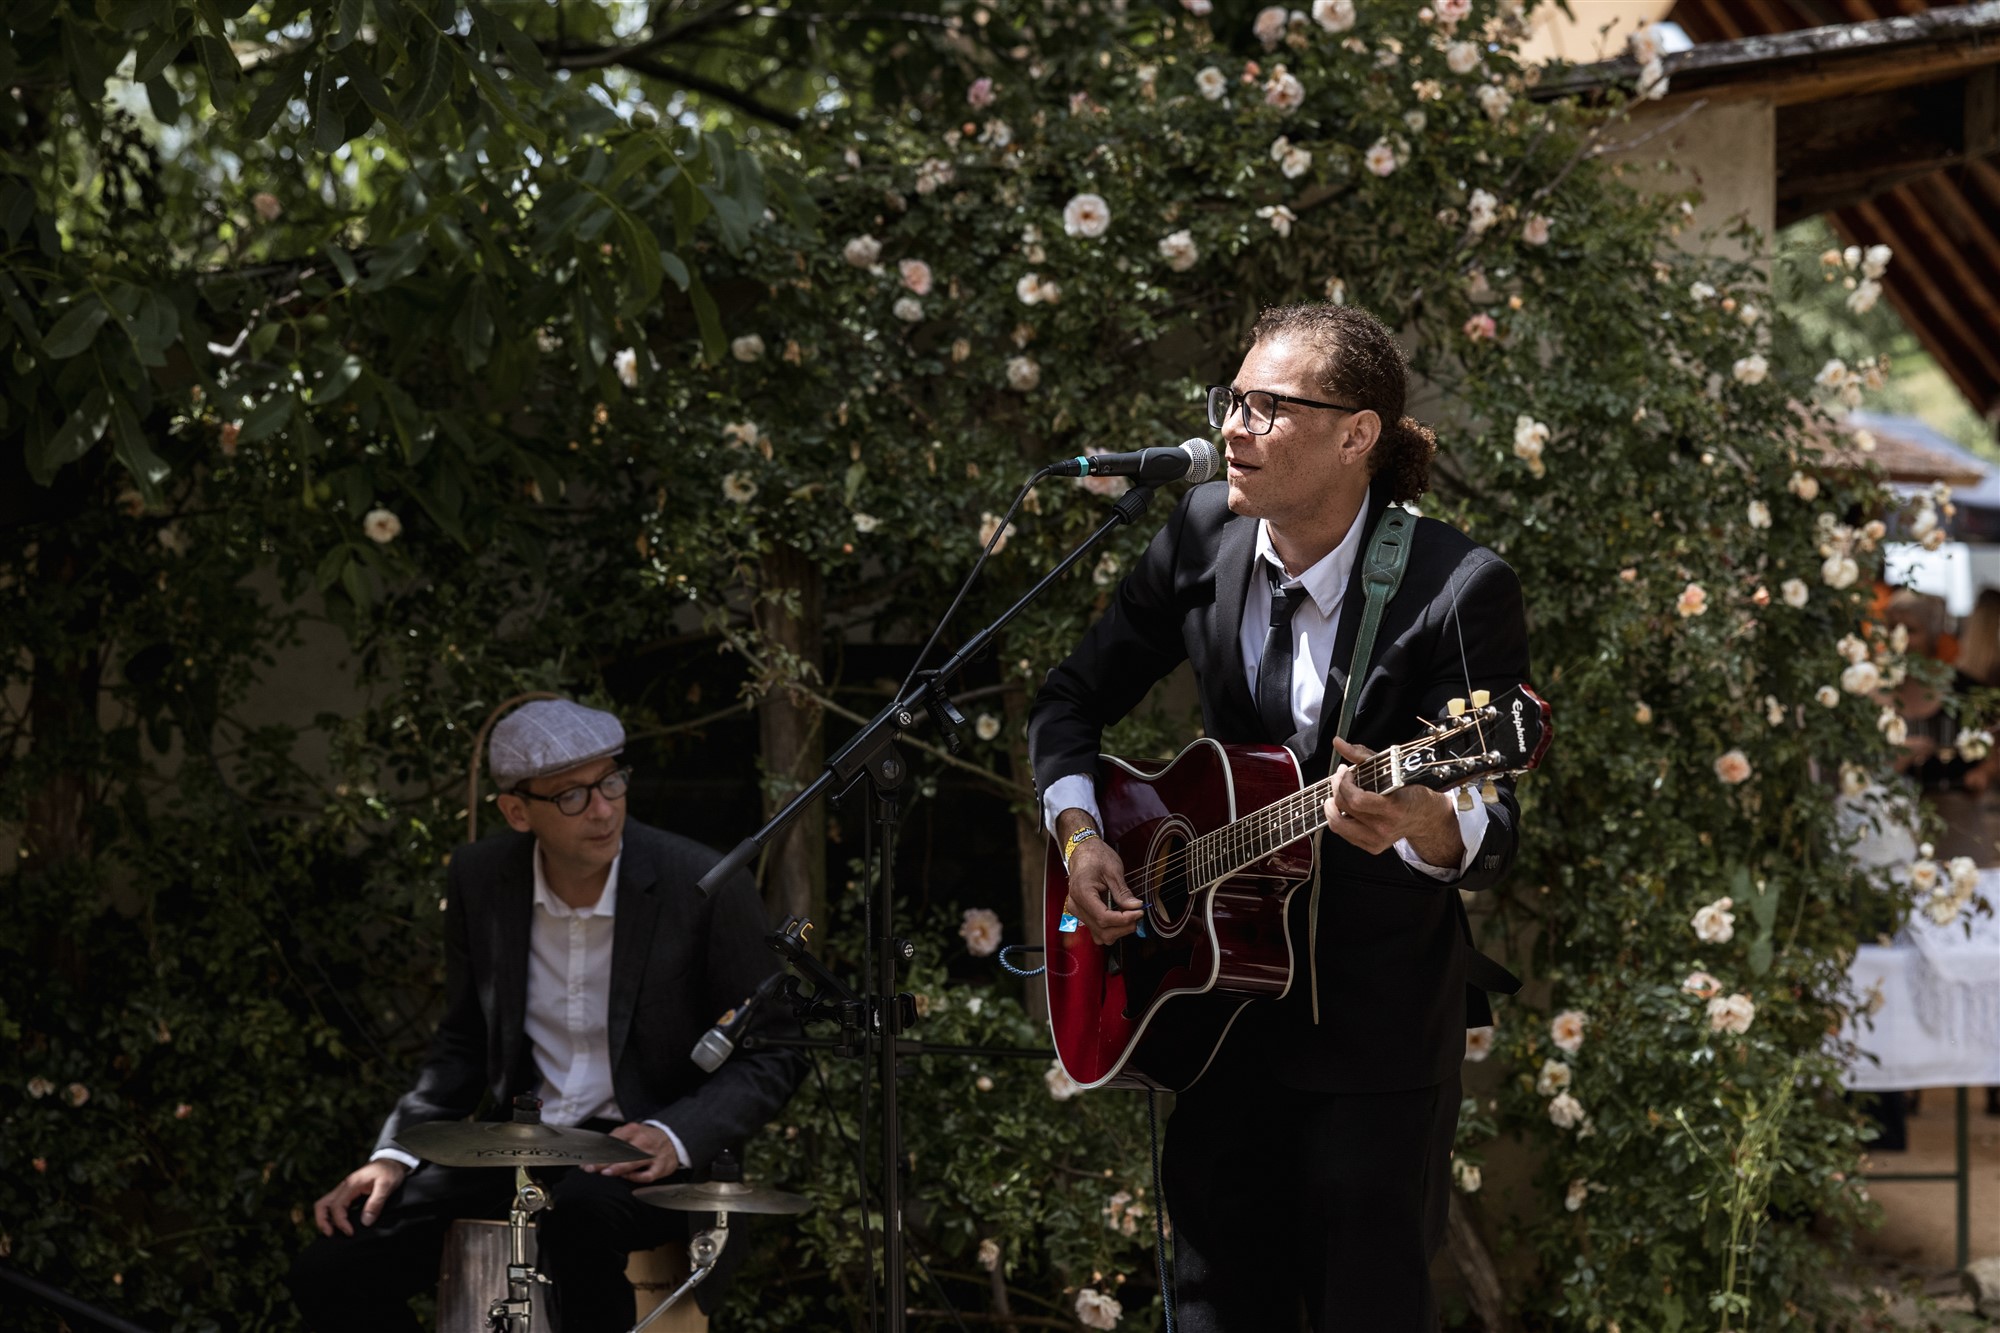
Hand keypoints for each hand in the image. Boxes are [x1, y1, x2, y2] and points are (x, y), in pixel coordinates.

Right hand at [313, 1159, 406, 1236]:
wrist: (391, 1161)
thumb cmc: (390, 1171)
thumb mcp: (387, 1185)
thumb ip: (376, 1203)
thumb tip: (365, 1222)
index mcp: (351, 1184)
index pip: (337, 1206)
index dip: (340, 1222)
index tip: (350, 1233)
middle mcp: (344, 1187)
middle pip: (322, 1204)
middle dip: (323, 1222)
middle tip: (332, 1235)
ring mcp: (344, 1190)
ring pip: (324, 1205)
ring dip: (325, 1219)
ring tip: (333, 1233)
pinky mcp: (347, 1193)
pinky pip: (333, 1205)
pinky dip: (331, 1216)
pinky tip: (340, 1225)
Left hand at [585, 1123, 680, 1182]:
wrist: (674, 1140)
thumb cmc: (647, 1138)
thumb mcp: (631, 1132)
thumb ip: (614, 1139)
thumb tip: (593, 1151)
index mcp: (633, 1130)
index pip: (612, 1140)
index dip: (597, 1150)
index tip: (586, 1159)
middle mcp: (643, 1141)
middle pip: (621, 1152)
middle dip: (604, 1160)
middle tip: (590, 1167)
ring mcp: (652, 1155)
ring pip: (634, 1162)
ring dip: (619, 1167)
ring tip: (605, 1172)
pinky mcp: (661, 1167)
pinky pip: (647, 1175)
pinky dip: (636, 1177)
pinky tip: (627, 1177)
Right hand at [1058, 811, 1141, 944]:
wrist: (1082, 851)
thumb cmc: (1095, 856)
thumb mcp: (1113, 871)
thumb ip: (1123, 892)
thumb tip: (1136, 907)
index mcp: (1082, 892)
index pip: (1104, 917)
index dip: (1124, 919)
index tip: (1139, 912)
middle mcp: (1076, 905)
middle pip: (1101, 930)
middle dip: (1123, 927)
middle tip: (1137, 915)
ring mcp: (1076, 910)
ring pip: (1098, 935)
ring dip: (1117, 931)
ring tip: (1130, 918)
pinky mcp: (1080, 913)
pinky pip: (1096, 929)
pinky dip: (1110, 929)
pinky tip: (1120, 919)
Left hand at [1322, 737, 1463, 863]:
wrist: (1425, 817)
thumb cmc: (1410, 789)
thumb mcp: (1391, 769)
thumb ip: (1362, 756)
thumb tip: (1337, 742)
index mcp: (1394, 808)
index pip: (1357, 800)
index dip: (1344, 784)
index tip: (1346, 771)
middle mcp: (1385, 827)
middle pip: (1345, 809)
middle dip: (1337, 788)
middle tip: (1341, 777)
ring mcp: (1378, 840)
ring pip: (1339, 826)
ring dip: (1331, 807)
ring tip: (1336, 795)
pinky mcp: (1373, 847)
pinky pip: (1344, 834)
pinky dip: (1339, 819)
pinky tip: (1344, 808)